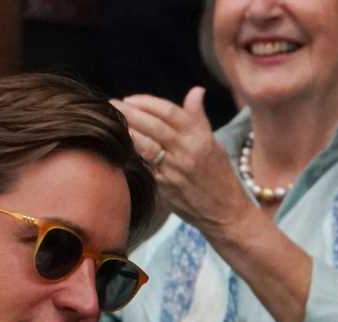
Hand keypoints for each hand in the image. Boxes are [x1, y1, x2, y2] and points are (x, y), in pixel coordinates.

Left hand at [114, 87, 254, 235]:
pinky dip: (133, 154)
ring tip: (112, 121)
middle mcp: (186, 151)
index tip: (130, 99)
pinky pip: (145, 166)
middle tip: (111, 104)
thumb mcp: (214, 143)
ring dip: (127, 131)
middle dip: (130, 112)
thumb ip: (199, 118)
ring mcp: (174, 170)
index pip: (168, 111)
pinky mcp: (166, 188)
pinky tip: (120, 146)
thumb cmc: (220, 177)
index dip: (146, 102)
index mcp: (199, 136)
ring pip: (146, 145)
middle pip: (153, 125)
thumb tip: (196, 91)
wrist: (225, 213)